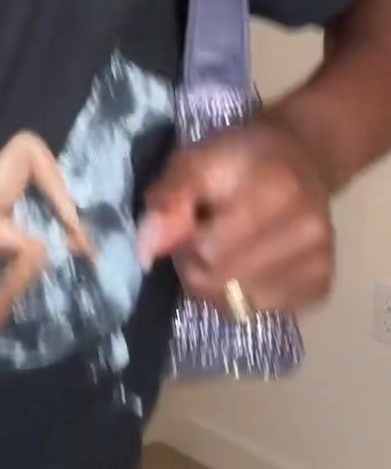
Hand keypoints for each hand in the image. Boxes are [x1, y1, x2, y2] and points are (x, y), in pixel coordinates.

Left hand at [137, 117, 334, 313]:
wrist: (300, 157)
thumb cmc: (240, 159)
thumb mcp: (194, 160)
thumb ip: (168, 200)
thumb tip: (146, 254)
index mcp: (278, 190)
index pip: (208, 250)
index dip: (184, 241)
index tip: (189, 222)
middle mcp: (308, 230)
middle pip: (220, 282)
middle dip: (197, 266)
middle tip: (203, 238)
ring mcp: (320, 261)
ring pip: (239, 305)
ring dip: (219, 285)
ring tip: (227, 250)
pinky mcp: (322, 286)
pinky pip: (262, 311)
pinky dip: (246, 295)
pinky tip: (252, 264)